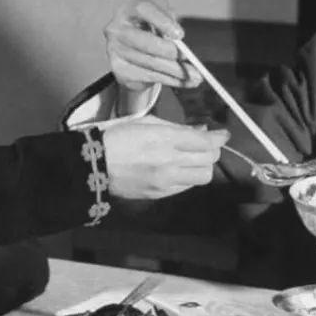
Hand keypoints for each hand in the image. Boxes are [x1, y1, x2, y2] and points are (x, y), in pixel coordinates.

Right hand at [103, 115, 228, 198]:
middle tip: (205, 145)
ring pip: (203, 177)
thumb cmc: (116, 136)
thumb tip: (200, 131)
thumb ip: (176, 127)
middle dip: (211, 150)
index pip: (206, 141)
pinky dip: (188, 178)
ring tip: (192, 159)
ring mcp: (166, 180)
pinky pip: (187, 187)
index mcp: (165, 138)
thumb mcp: (146, 122)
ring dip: (202, 166)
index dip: (219, 137)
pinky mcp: (160, 194)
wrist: (92, 165)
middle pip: (209, 159)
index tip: (222, 134)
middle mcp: (170, 161)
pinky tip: (178, 170)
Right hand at [104, 0, 201, 95]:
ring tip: (195, 75)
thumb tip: (177, 35)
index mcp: (128, 9)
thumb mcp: (161, 14)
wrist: (132, 51)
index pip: (143, 9)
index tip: (180, 34)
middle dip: (169, 51)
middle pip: (144, 42)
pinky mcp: (120, 70)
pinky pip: (150, 76)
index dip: (162, 21)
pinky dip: (171, 80)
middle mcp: (117, 29)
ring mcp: (116, 51)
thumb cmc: (149, 28)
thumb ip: (169, 16)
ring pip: (150, 63)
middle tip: (186, 57)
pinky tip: (184, 81)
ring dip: (176, 71)